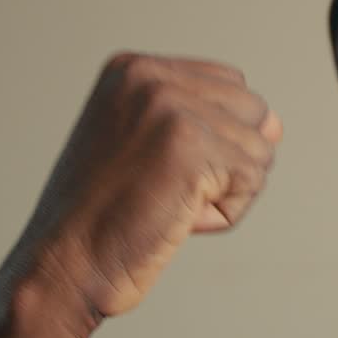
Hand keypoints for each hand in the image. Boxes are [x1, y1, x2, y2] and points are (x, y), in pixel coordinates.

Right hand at [19, 52, 281, 319]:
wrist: (61, 268)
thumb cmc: (104, 217)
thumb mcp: (146, 145)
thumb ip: (207, 120)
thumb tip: (276, 124)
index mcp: (133, 68)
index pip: (229, 85)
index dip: (214, 137)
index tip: (156, 167)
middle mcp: (151, 77)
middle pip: (253, 111)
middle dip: (226, 161)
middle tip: (162, 190)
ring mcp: (171, 108)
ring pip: (259, 149)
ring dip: (225, 191)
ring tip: (166, 204)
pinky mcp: (192, 146)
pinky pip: (252, 180)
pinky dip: (224, 214)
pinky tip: (175, 219)